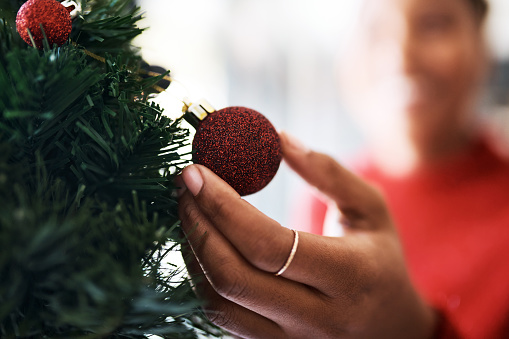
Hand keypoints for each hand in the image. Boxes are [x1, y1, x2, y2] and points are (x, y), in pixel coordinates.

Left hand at [178, 132, 435, 338]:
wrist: (391, 328)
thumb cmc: (380, 261)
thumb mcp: (371, 210)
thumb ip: (329, 173)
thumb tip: (279, 139)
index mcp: (350, 275)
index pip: (268, 244)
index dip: (223, 206)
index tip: (196, 172)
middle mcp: (320, 317)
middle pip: (234, 276)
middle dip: (198, 224)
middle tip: (184, 184)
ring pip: (220, 302)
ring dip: (193, 251)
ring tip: (189, 210)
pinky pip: (222, 317)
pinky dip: (202, 277)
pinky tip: (202, 244)